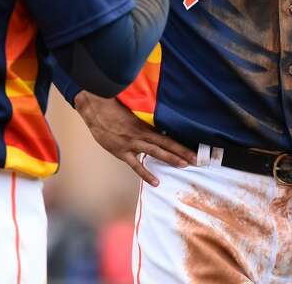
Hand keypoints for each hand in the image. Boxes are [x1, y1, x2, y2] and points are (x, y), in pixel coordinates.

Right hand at [74, 90, 196, 185]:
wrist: (95, 110)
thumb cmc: (114, 108)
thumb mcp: (132, 113)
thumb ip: (144, 121)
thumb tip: (158, 126)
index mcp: (145, 126)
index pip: (168, 137)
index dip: (181, 144)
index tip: (193, 150)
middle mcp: (141, 135)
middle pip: (166, 144)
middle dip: (182, 152)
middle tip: (197, 160)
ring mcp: (132, 144)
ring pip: (155, 152)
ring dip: (170, 158)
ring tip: (184, 165)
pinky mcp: (121, 152)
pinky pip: (136, 165)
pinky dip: (146, 174)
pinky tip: (156, 182)